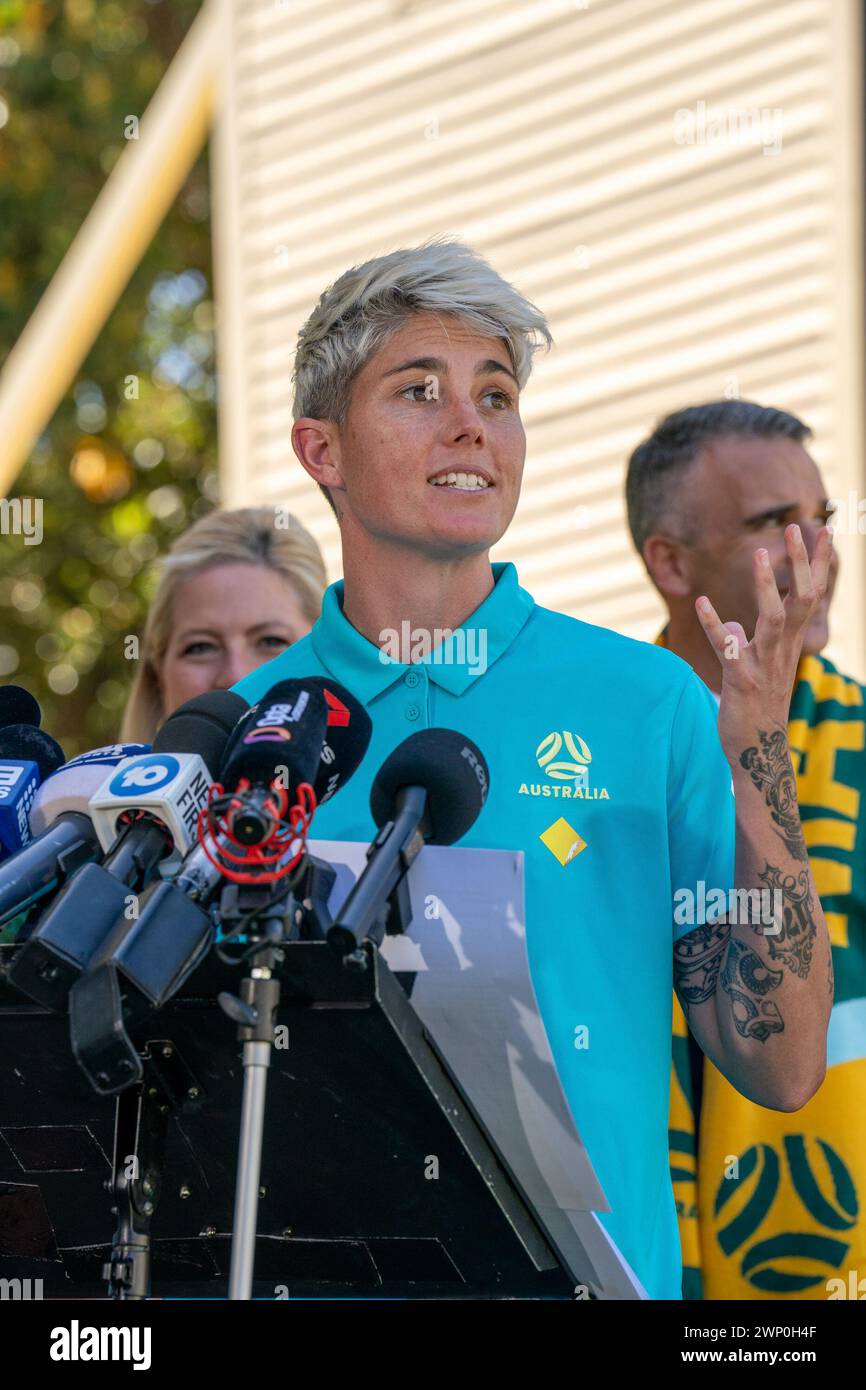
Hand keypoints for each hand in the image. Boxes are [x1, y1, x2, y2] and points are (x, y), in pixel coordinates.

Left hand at [695, 524, 833, 755]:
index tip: (824, 529)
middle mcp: (782, 651)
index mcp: (789, 645)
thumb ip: (745, 646)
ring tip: (758, 554)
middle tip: (800, 526)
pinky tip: (701, 604)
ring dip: (766, 587)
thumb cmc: (754, 711)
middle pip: (801, 600)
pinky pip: (728, 650)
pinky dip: (715, 626)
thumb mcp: (754, 672)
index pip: (810, 596)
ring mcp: (764, 665)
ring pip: (773, 619)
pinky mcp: (742, 682)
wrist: (758, 755)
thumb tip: (734, 629)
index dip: (817, 563)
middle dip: (802, 563)